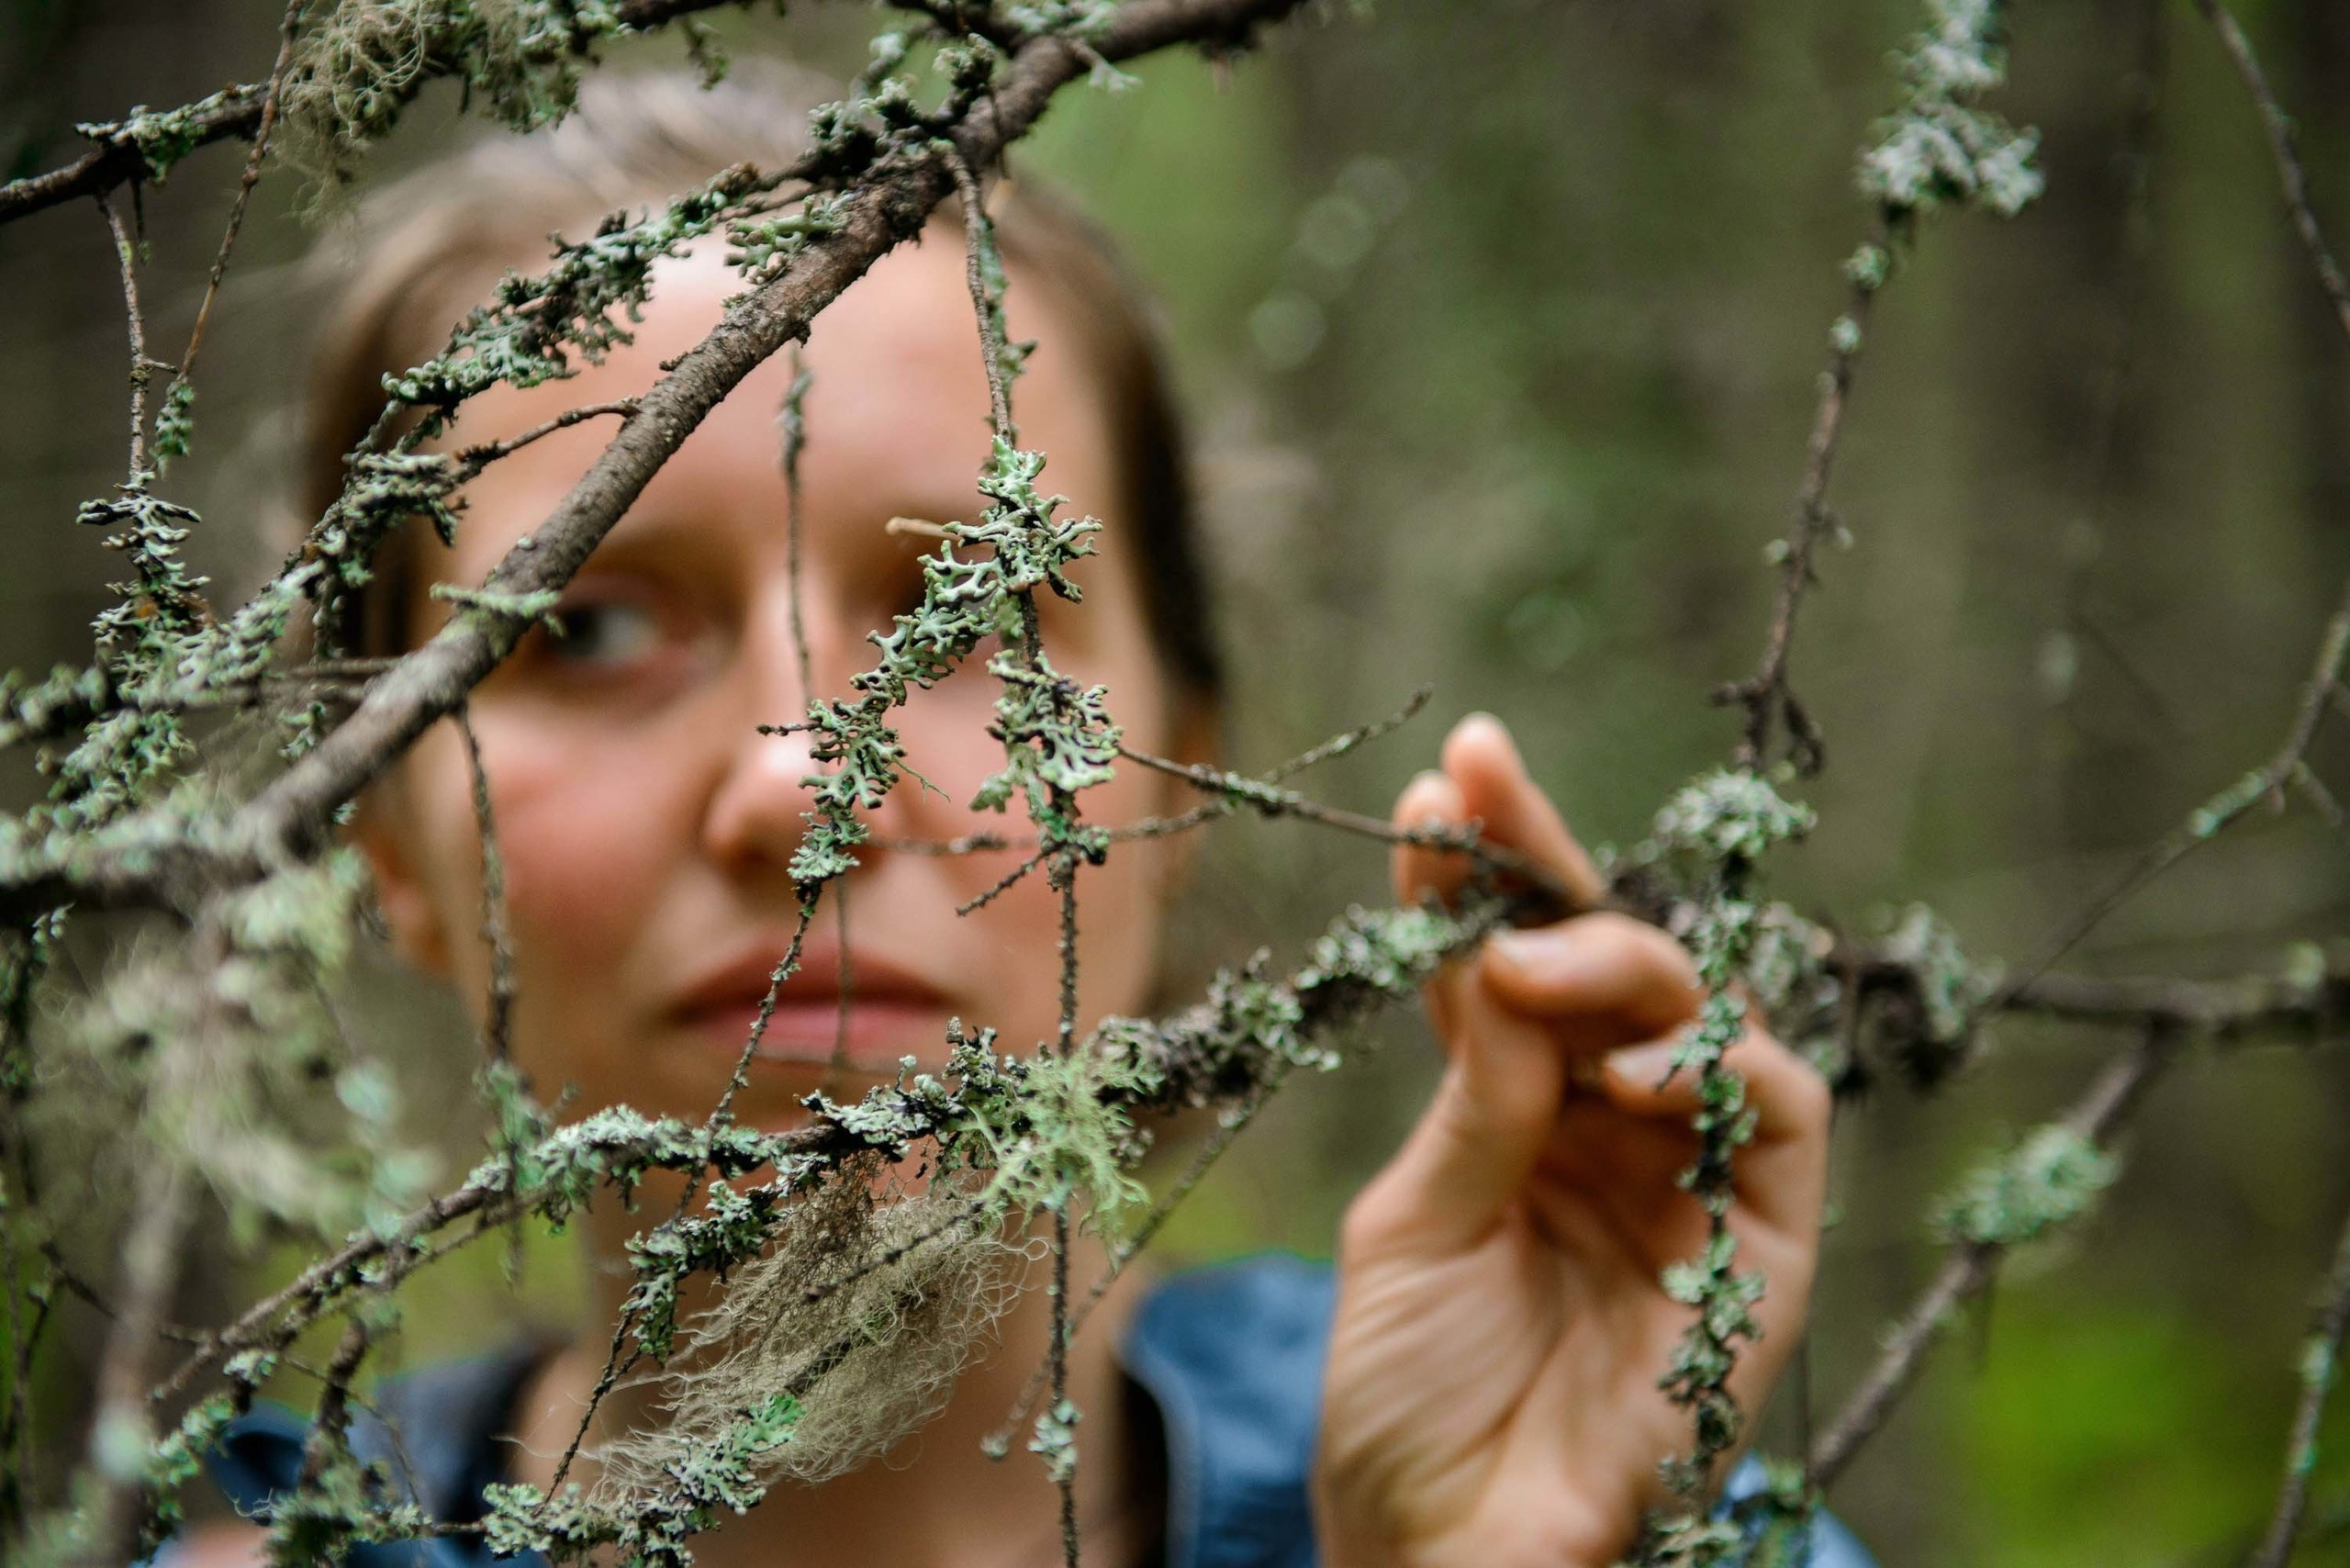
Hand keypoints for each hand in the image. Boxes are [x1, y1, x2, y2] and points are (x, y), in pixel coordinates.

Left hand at [1312, 715, 1831, 1567]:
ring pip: (1699, 1011)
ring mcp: (1690, 1175)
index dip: (1484, 870)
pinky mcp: (1766, 1244)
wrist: (1446, 1548)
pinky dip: (1714, 1067)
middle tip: (1482, 795)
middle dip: (1548, 862)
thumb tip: (1505, 958)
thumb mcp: (1413, 1224)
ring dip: (1619, 962)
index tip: (1446, 777)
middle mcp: (1608, 1125)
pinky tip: (1623, 1072)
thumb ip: (1476, 1100)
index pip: (1507, 964)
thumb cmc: (1409, 1399)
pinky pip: (1776, 1116)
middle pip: (1606, 960)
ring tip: (1530, 965)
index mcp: (1514, 1110)